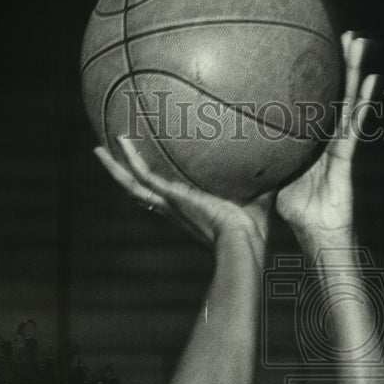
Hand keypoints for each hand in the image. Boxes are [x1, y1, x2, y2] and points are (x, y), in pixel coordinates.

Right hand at [94, 140, 272, 248]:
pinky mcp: (171, 199)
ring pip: (134, 184)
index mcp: (190, 210)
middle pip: (141, 191)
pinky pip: (144, 177)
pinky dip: (129, 160)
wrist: (243, 243)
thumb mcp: (259, 196)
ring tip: (98, 150)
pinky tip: (118, 141)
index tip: (147, 171)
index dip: (154, 186)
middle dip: (125, 176)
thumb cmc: (254, 230)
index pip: (166, 197)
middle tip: (110, 159)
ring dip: (115, 168)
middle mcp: (174, 209)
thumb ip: (265, 178)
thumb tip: (285, 155)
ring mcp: (170, 205)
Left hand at [276, 32, 376, 238]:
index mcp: (311, 141)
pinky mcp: (347, 156)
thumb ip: (256, 162)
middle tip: (338, 33)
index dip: (314, 79)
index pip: (312, 103)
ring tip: (357, 43)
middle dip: (337, 64)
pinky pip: (355, 125)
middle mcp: (327, 137)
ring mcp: (340, 145)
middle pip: (333, 94)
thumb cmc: (297, 212)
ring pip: (348, 101)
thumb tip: (225, 148)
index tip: (309, 50)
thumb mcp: (269, 180)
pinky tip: (371, 81)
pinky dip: (364, 102)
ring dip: (354, 72)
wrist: (319, 233)